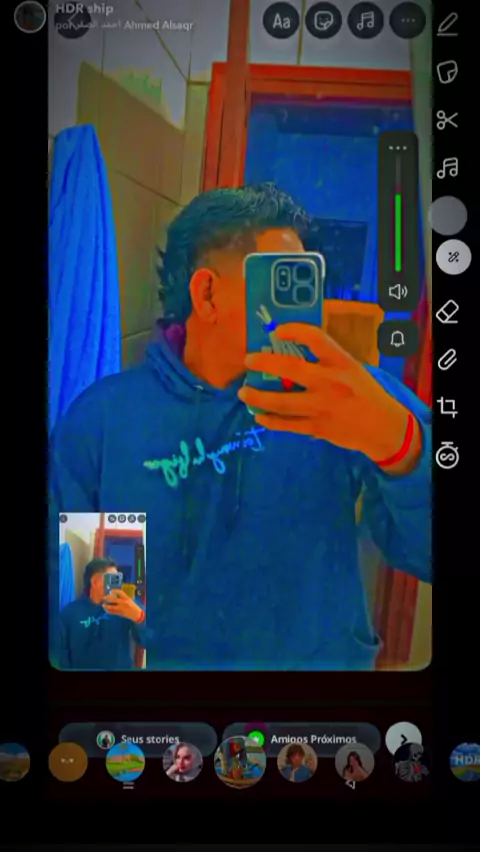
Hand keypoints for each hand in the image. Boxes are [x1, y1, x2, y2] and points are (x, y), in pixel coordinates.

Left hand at [102, 588, 143, 622]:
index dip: (114, 590)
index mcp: (126, 598)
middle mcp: (123, 602)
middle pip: (113, 599)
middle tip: (104, 597)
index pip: (120, 592)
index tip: (110, 591)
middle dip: (107, 598)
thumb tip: (115, 596)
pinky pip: (112, 612)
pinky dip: (109, 611)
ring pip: (111, 607)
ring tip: (103, 605)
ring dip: (106, 606)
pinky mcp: (120, 613)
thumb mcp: (129, 600)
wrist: (136, 614)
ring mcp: (121, 608)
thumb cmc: (133, 606)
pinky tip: (106, 610)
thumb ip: (123, 598)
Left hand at [238, 323, 419, 469]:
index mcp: (342, 363)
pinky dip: (270, 420)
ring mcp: (322, 406)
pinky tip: (259, 416)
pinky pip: (287, 424)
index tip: (276, 331)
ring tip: (243, 393)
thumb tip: (289, 355)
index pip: (316, 338)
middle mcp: (331, 382)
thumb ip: (326, 363)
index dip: (293, 330)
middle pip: (291, 368)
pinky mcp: (318, 427)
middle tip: (249, 361)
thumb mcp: (353, 370)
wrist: (383, 427)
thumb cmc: (366, 394)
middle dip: (264, 363)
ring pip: (282, 401)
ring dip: (258, 397)